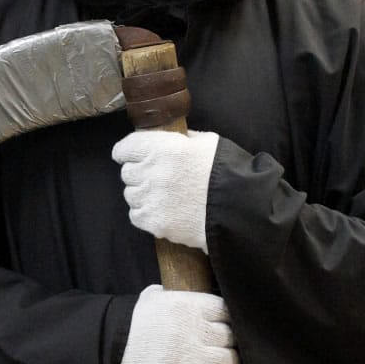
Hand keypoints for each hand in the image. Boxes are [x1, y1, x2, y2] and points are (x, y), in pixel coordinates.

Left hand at [112, 130, 218, 251]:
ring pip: (131, 195)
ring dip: (143, 195)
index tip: (130, 156)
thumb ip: (182, 140)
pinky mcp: (155, 223)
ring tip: (165, 197)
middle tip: (158, 178)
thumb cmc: (226, 172)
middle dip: (139, 174)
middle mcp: (152, 172)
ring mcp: (151, 199)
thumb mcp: (207, 142)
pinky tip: (164, 211)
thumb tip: (168, 140)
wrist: (239, 209)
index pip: (125, 148)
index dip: (127, 152)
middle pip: (127, 173)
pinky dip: (146, 214)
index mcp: (163, 148)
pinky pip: (136, 216)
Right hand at [115, 285, 244, 363]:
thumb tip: (172, 291)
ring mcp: (195, 355)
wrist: (109, 350)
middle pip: (231, 336)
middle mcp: (196, 328)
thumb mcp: (150, 298)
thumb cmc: (129, 323)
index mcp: (189, 305)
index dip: (229, 319)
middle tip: (227, 348)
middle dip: (231, 342)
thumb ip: (168, 295)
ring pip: (231, 359)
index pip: (225, 309)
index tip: (226, 325)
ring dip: (232, 362)